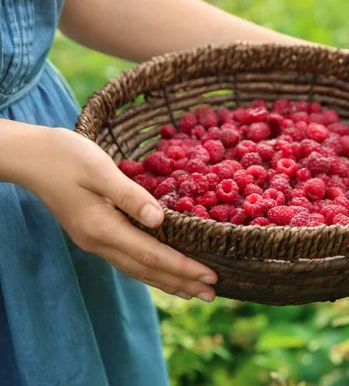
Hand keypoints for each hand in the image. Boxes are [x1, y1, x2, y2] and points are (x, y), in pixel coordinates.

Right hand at [21, 127, 216, 301]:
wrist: (32, 158)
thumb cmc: (66, 157)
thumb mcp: (100, 169)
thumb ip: (130, 196)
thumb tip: (161, 219)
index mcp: (102, 227)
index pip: (151, 255)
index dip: (182, 267)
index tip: (210, 276)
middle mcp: (99, 242)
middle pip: (147, 270)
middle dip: (181, 282)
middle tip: (213, 294)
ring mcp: (95, 242)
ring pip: (137, 269)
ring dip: (168, 281)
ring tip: (194, 292)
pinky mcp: (95, 235)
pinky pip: (129, 261)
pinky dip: (151, 270)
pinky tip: (163, 273)